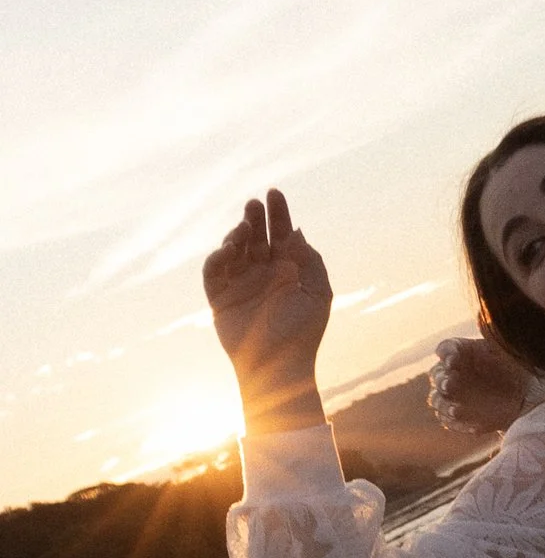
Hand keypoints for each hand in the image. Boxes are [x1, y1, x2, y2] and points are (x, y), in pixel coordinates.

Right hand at [203, 191, 332, 419]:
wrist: (279, 364)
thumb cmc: (303, 331)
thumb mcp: (316, 291)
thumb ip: (309, 260)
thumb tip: (296, 232)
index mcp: (287, 270)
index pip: (281, 234)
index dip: (278, 213)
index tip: (274, 193)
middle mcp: (263, 274)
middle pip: (255, 237)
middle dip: (254, 218)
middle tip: (253, 204)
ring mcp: (240, 284)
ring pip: (233, 249)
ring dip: (236, 235)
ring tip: (243, 230)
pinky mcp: (220, 298)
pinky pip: (213, 271)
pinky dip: (217, 257)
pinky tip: (228, 249)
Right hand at [429, 326, 533, 436]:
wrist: (537, 393)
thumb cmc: (523, 364)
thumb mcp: (513, 347)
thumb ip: (497, 334)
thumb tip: (484, 316)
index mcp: (465, 351)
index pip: (446, 348)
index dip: (446, 353)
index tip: (453, 360)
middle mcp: (455, 373)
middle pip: (437, 375)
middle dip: (441, 380)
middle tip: (451, 385)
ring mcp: (457, 396)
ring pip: (437, 399)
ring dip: (443, 403)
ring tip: (456, 409)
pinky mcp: (463, 417)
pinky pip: (449, 421)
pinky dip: (454, 423)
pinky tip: (466, 424)